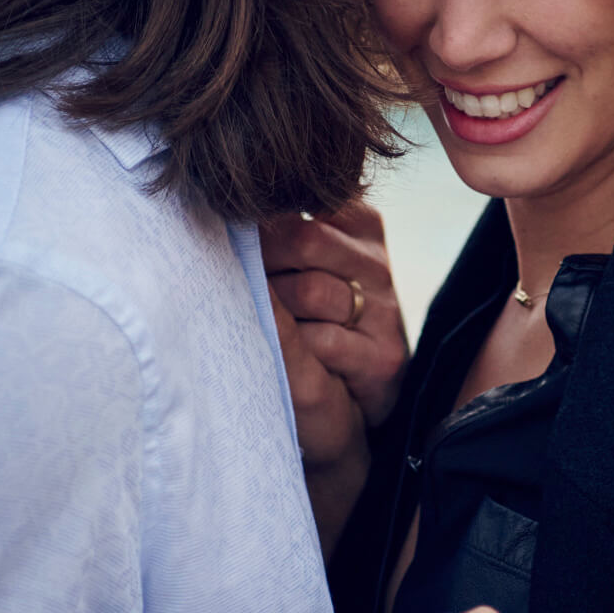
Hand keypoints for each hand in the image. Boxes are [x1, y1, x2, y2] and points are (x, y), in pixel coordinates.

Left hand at [261, 202, 406, 458]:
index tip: (241, 239)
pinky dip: (297, 351)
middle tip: (248, 291)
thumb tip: (228, 203)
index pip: (308, 198)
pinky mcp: (384, 358)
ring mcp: (385, 312)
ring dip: (278, 312)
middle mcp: (377, 265)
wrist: (339, 414)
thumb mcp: (295, 267)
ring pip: (313, 290)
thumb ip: (277, 231)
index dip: (264, 221)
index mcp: (360, 227)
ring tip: (272, 329)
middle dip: (263, 264)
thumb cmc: (303, 328)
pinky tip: (297, 359)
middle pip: (304, 239)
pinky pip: (323, 341)